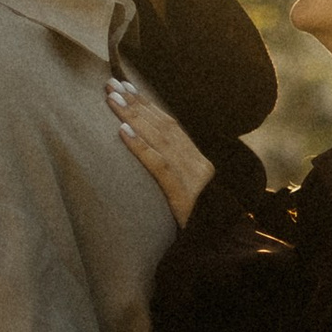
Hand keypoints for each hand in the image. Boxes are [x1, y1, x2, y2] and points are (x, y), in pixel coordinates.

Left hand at [108, 77, 214, 222]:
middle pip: (164, 127)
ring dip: (133, 116)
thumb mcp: (187, 197)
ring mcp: (192, 178)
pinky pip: (159, 166)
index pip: (171, 127)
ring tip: (111, 99)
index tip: (128, 87)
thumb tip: (151, 160)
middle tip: (111, 83)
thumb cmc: (200, 227)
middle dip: (136, 103)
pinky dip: (140, 146)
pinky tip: (122, 131)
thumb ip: (174, 177)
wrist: (220, 248)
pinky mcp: (183, 195)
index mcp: (199, 163)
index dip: (149, 106)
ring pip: (160, 139)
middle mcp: (198, 165)